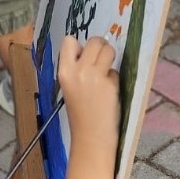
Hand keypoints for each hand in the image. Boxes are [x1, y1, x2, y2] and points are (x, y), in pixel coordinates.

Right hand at [57, 35, 119, 152]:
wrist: (90, 138)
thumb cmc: (79, 113)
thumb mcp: (69, 87)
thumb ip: (76, 68)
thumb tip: (89, 52)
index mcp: (64, 71)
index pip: (69, 40)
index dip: (79, 46)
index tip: (84, 57)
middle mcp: (78, 70)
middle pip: (94, 41)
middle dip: (100, 47)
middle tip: (101, 60)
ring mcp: (95, 76)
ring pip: (108, 50)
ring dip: (110, 59)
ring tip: (106, 73)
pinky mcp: (110, 85)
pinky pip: (115, 71)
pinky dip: (114, 78)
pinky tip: (109, 92)